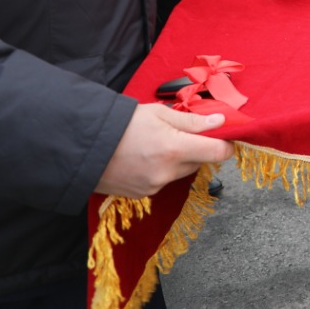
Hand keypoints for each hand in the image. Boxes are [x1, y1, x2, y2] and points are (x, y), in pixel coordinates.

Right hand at [95, 102, 233, 198]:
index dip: (226, 143)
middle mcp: (167, 173)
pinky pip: (163, 181)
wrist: (82, 147)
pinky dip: (160, 170)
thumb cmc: (121, 124)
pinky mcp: (142, 194)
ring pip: (181, 172)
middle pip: (199, 162)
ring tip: (155, 144)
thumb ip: (193, 121)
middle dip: (196, 148)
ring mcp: (154, 186)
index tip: (225, 135)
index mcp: (175, 149)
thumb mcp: (159, 114)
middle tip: (179, 133)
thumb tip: (220, 122)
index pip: (218, 153)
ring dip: (178, 160)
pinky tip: (143, 157)